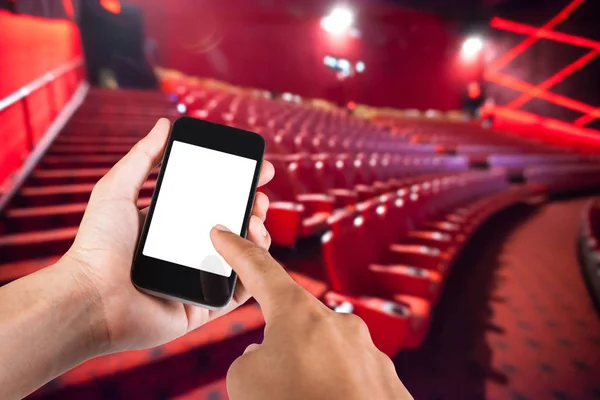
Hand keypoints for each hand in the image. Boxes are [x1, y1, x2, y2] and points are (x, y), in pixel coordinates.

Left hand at [59, 118, 274, 353]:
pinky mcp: (204, 305)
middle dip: (252, 208)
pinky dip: (253, 271)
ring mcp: (198, 278)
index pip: (213, 201)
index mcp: (172, 225)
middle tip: (259, 198)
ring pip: (241, 256)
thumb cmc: (96, 246)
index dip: (237, 185)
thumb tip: (163, 124)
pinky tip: (253, 250)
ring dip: (257, 235)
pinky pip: (238, 290)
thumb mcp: (116, 190)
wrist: (91, 298)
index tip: (257, 170)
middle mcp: (188, 250)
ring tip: (256, 220)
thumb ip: (142, 157)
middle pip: (232, 226)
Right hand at [210, 228, 412, 399]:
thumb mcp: (244, 382)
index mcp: (301, 315)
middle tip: (274, 388)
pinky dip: (334, 395)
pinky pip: (349, 384)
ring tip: (302, 398)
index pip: (261, 270)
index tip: (223, 231)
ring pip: (322, 361)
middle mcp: (340, 325)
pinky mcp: (388, 384)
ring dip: (308, 382)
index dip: (237, 251)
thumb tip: (272, 358)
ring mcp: (368, 353)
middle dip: (278, 355)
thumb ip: (252, 358)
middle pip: (294, 329)